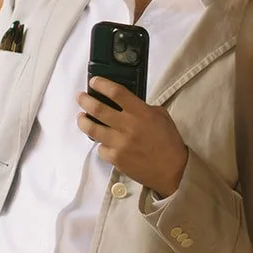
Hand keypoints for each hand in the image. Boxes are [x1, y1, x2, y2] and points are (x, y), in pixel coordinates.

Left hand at [75, 79, 188, 196]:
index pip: (116, 93)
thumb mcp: (161, 117)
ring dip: (83, 121)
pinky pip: (100, 148)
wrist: (172, 171)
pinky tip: (102, 140)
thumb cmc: (168, 143)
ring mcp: (120, 144)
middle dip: (85, 100)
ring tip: (81, 116)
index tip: (94, 82)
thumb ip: (142, 107)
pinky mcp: (116, 159)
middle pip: (97, 109)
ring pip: (92, 129)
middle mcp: (128, 127)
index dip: (102, 85)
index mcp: (141, 113)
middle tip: (80, 97)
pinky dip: (100, 143)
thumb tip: (124, 102)